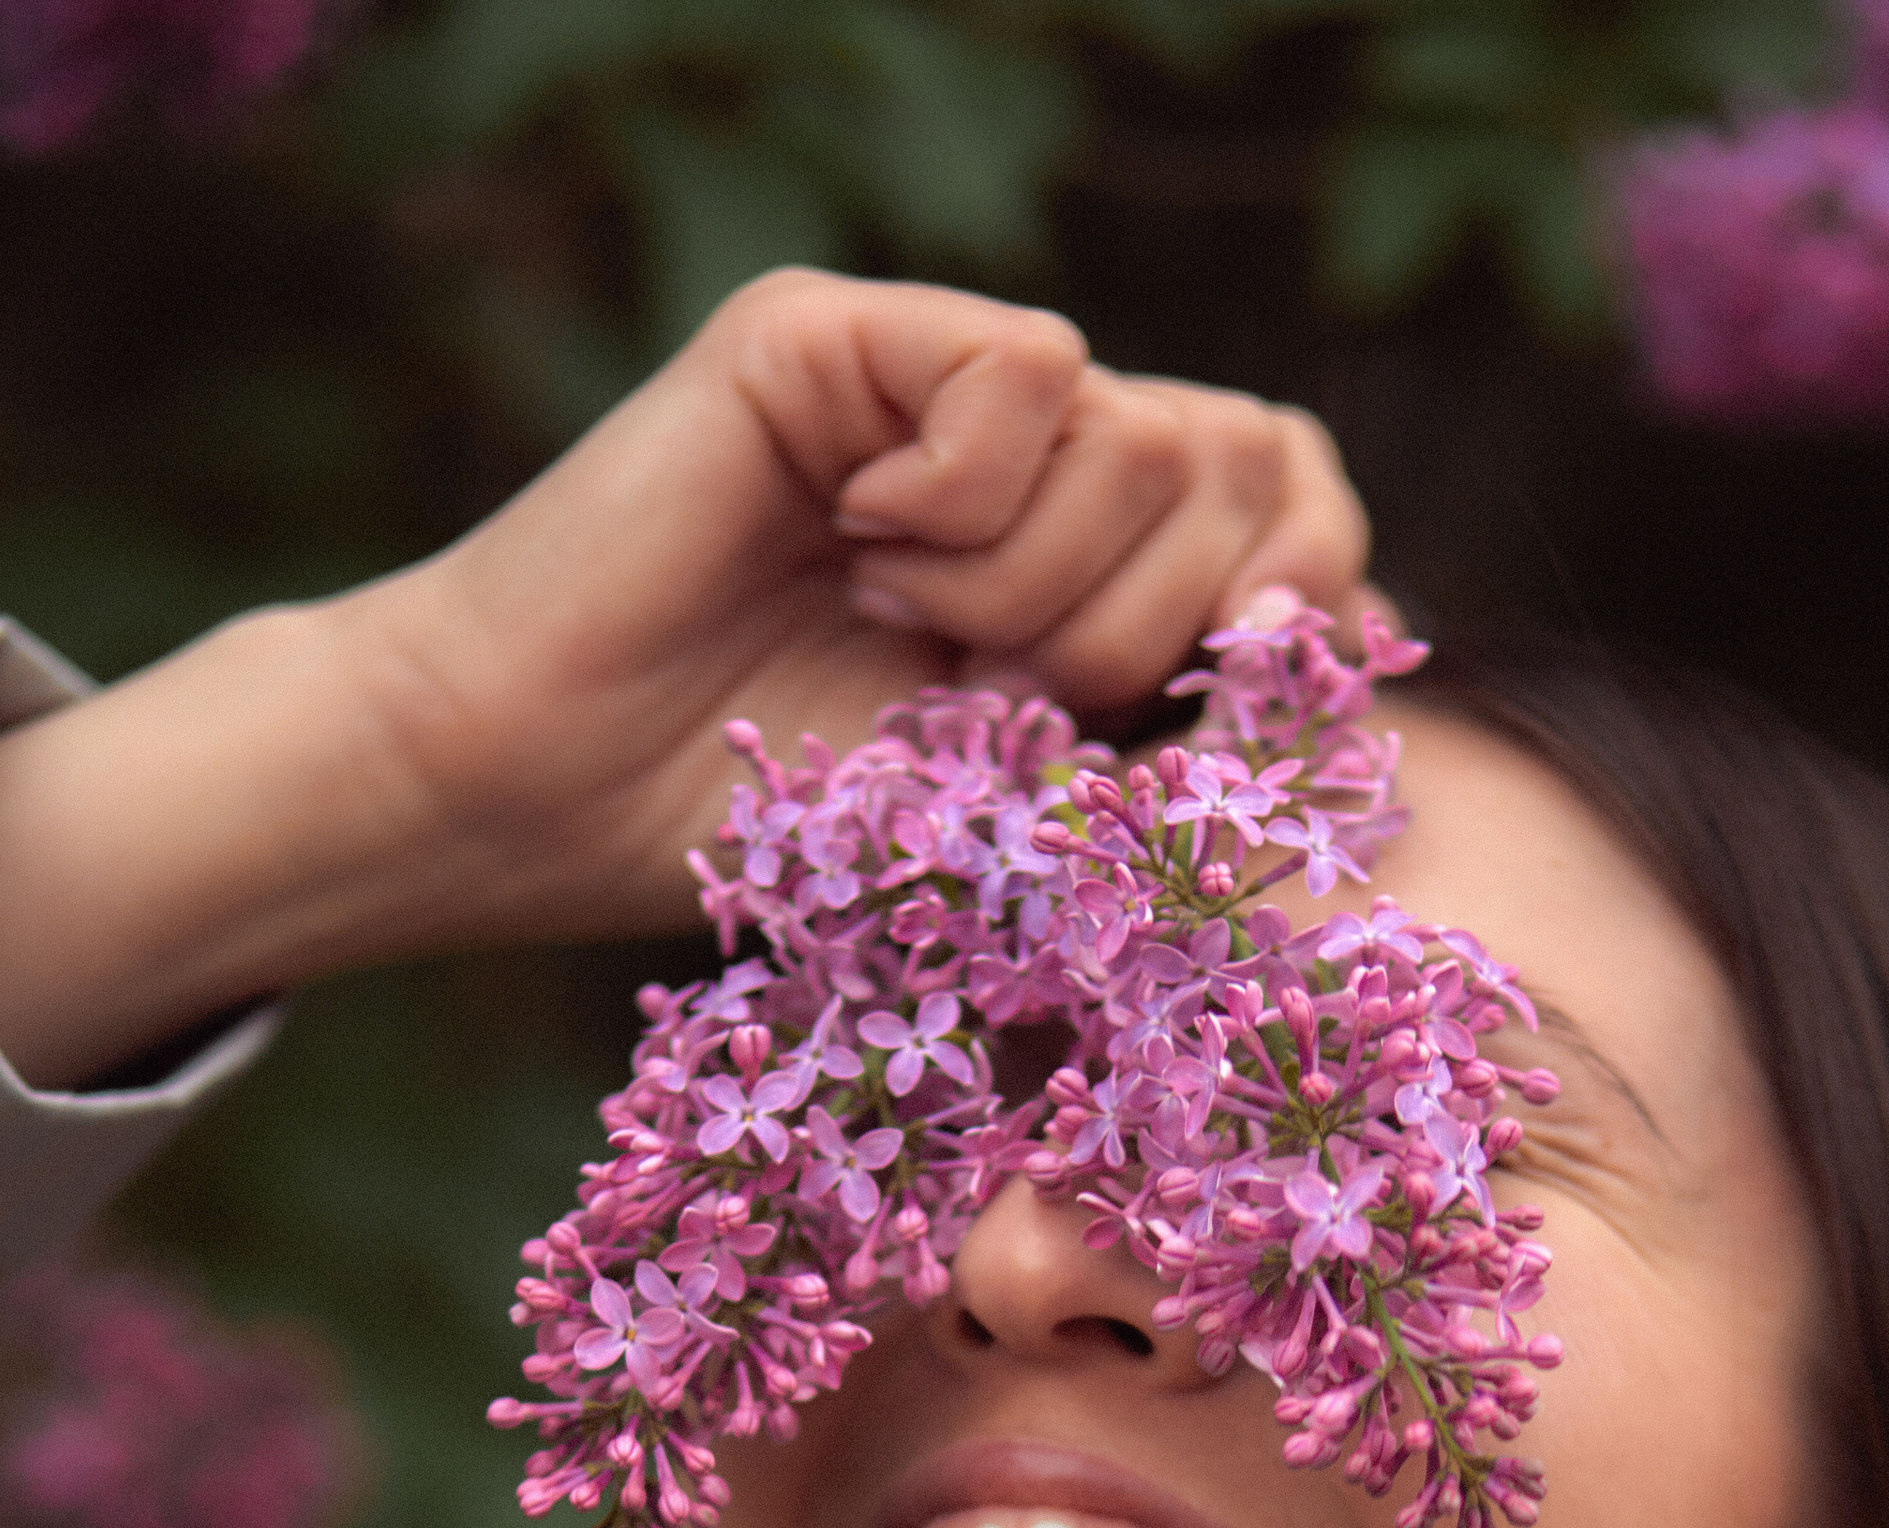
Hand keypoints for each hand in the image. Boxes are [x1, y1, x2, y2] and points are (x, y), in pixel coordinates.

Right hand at [361, 268, 1372, 938]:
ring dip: (1040, 585)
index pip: (1300, 502)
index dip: (1304, 592)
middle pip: (1246, 466)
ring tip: (896, 624)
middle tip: (993, 691)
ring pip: (1147, 432)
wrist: (538, 799)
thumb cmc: (754, 833)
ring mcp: (934, 380)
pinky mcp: (841, 334)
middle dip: (1146, 628)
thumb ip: (1169, 725)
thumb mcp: (1017, 812)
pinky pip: (1025, 370)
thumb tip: (1350, 635)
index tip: (1211, 703)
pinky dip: (963, 496)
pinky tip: (853, 539)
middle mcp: (1024, 451)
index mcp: (1078, 561)